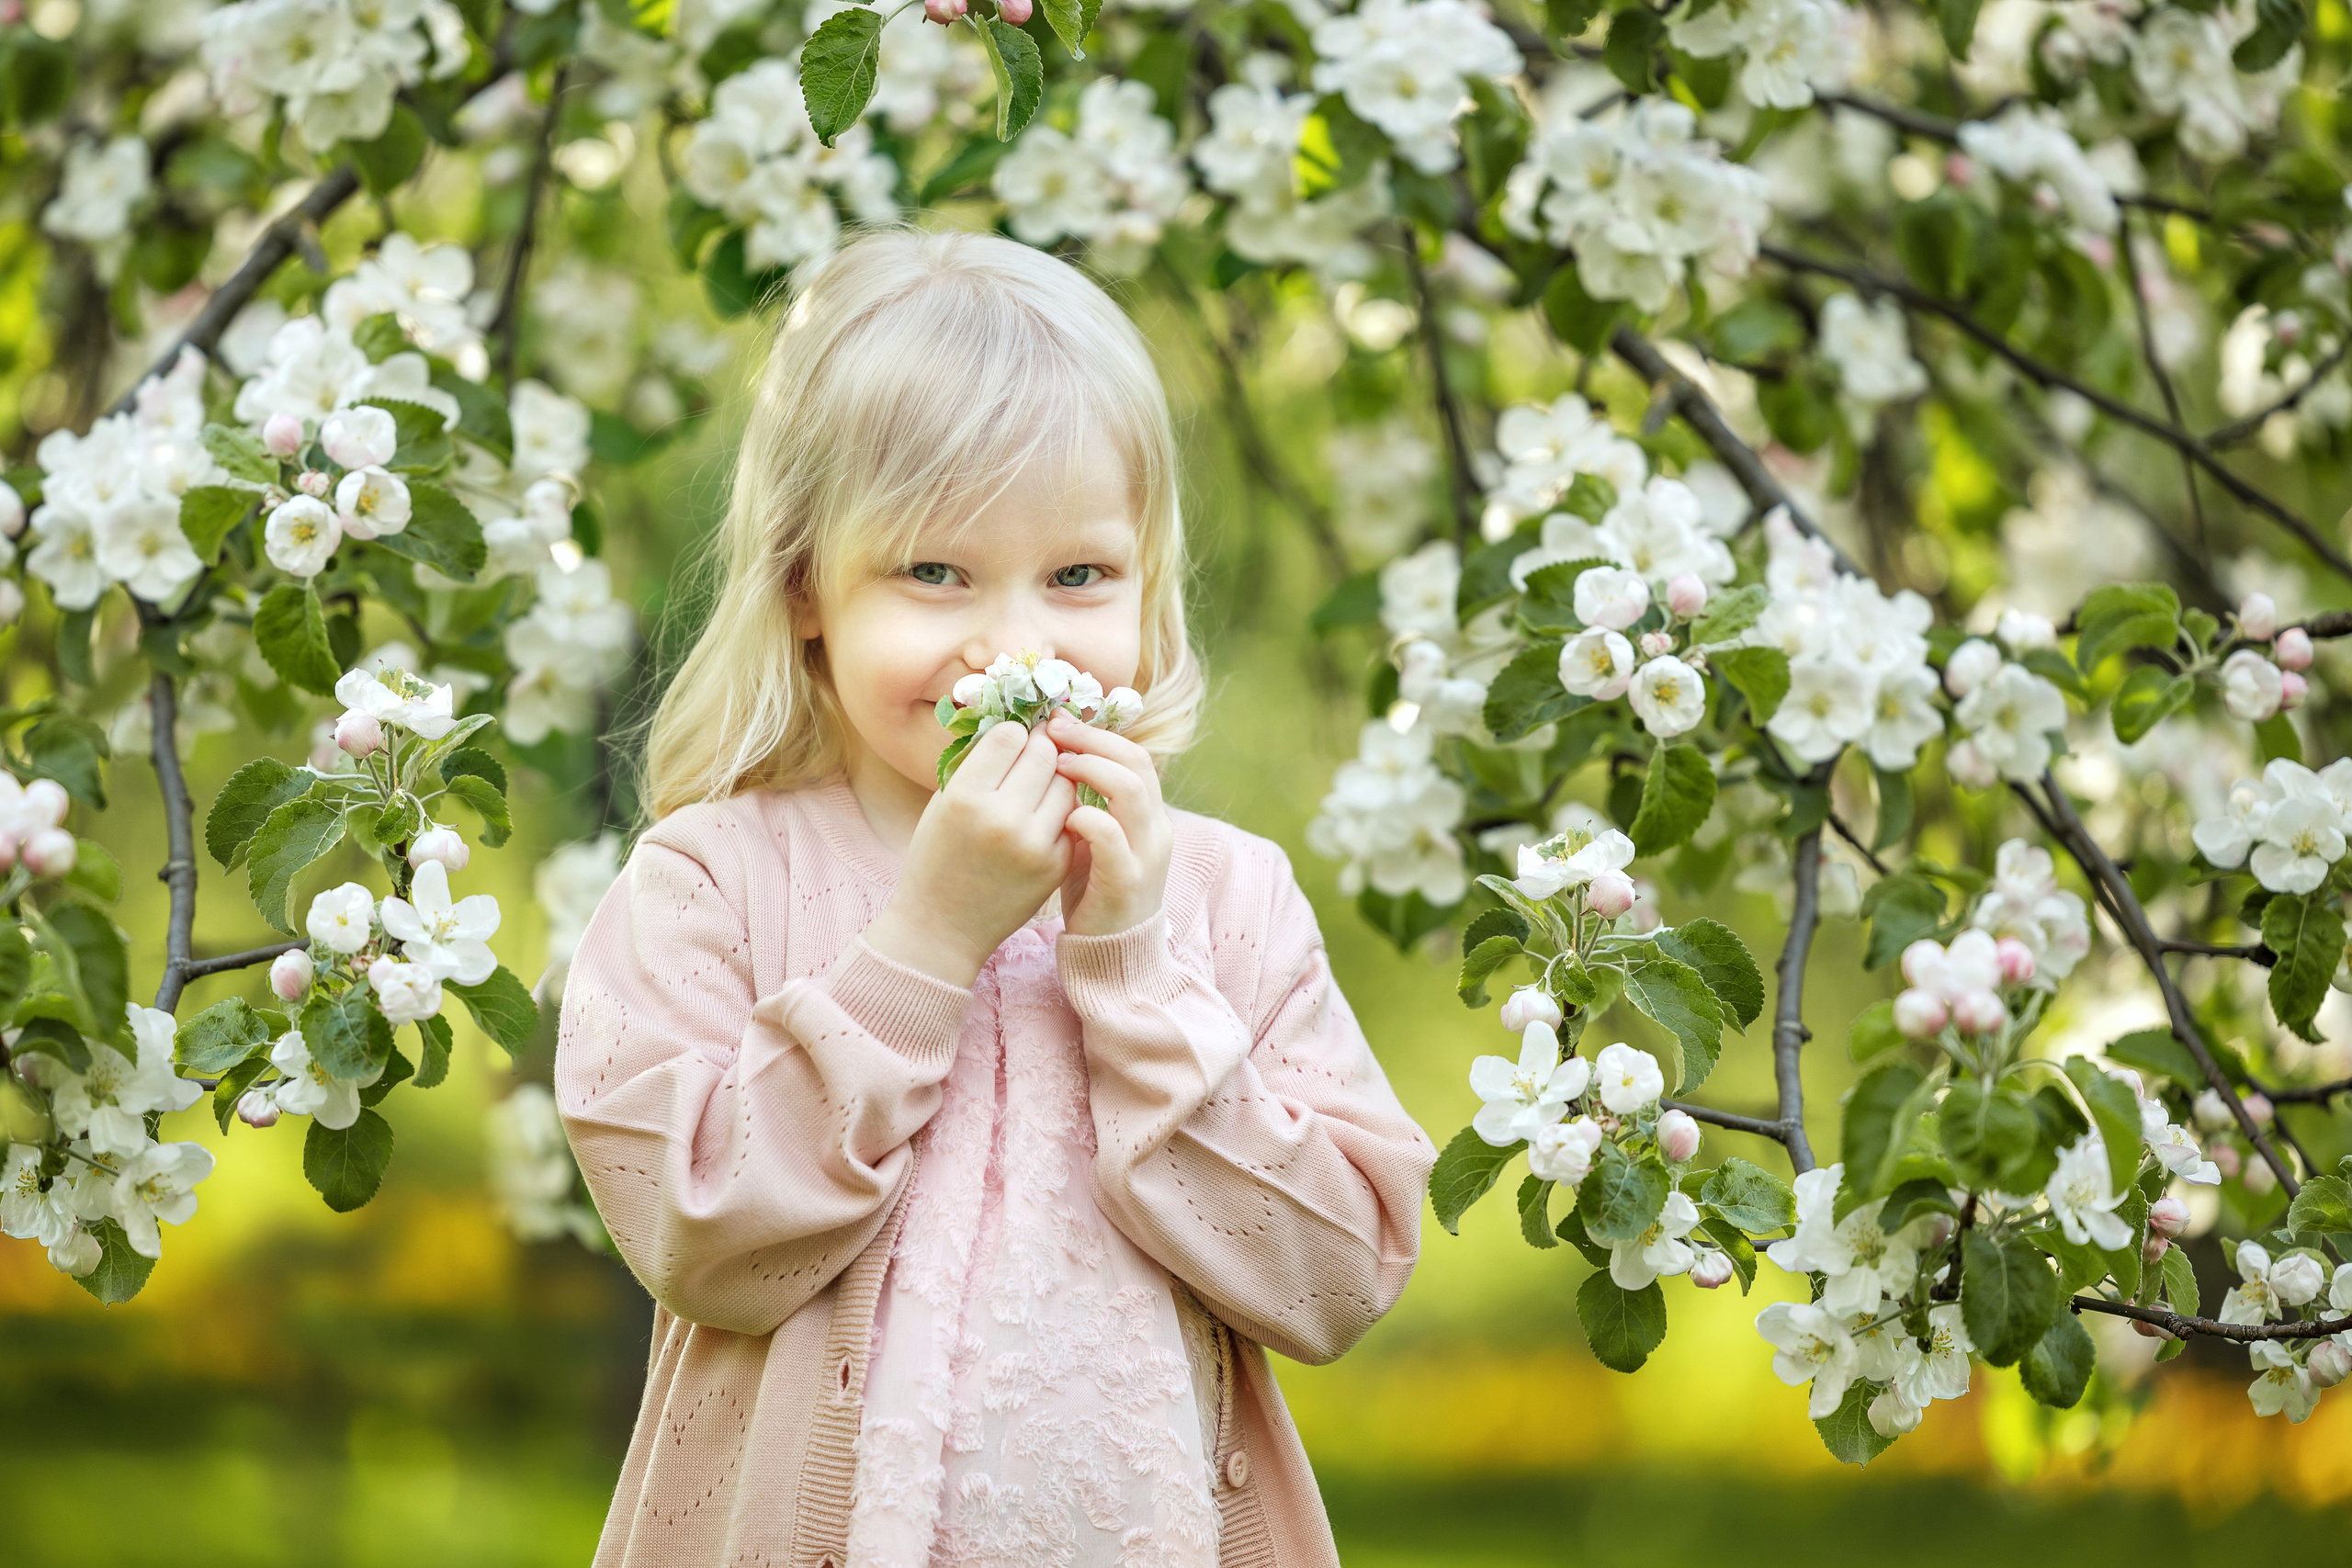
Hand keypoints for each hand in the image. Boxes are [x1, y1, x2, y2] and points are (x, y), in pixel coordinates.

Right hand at [864, 721, 1073, 987]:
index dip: (1013, 735)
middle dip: (1041, 749)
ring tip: (1037, 789)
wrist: (942, 926)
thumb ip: (980, 765)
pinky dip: (1061, 812)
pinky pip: (1072, 816)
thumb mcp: (943, 803)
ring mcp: (1034, 844)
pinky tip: (1043, 819)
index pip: (1010, 736)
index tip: (1011, 743)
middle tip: (1035, 755)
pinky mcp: (1055, 865)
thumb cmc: (937, 856)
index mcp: (965, 797)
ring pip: (1066, 783)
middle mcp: (1002, 818)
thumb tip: (1020, 725)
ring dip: (1056, 779)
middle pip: (1044, 754)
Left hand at [1047, 712, 1172, 938]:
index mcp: (1149, 815)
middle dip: (1092, 739)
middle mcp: (1155, 828)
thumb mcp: (1093, 841)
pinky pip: (1112, 838)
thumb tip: (1049, 758)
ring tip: (1058, 765)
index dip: (1097, 733)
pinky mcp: (1126, 882)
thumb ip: (1084, 804)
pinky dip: (1087, 819)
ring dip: (1091, 769)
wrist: (1112, 956)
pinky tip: (1064, 817)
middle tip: (1053, 729)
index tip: (1057, 721)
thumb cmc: (1093, 892)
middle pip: (1135, 762)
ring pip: (1131, 791)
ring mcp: (1145, 855)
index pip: (1134, 755)